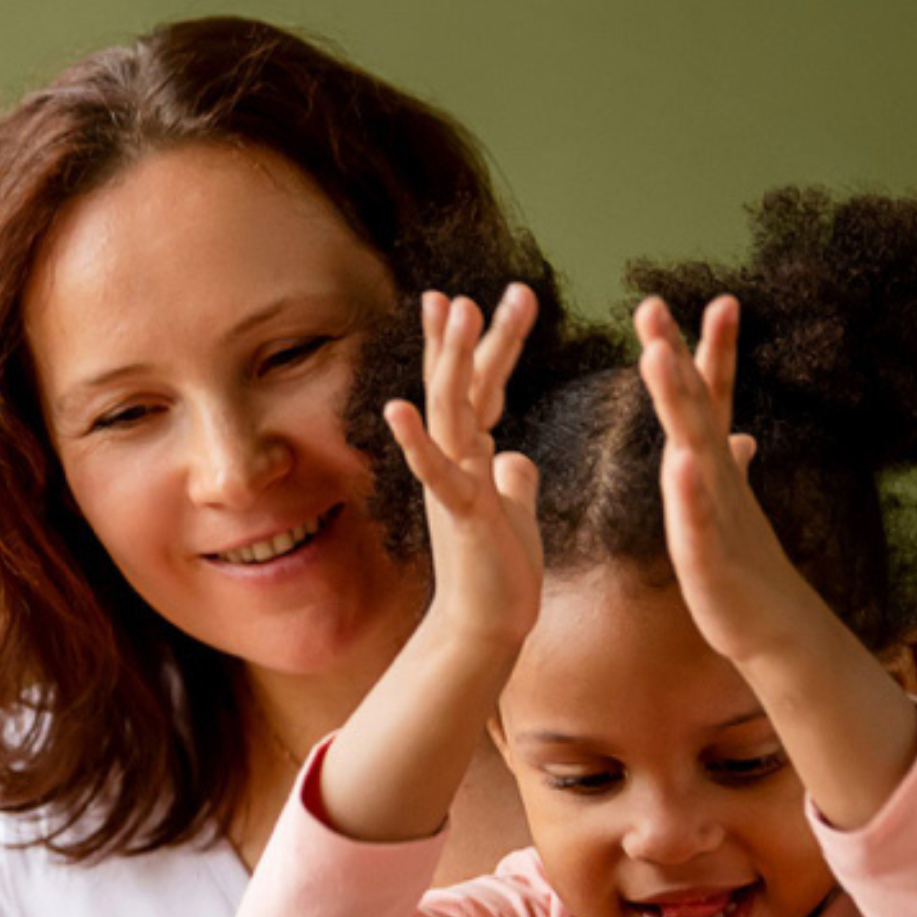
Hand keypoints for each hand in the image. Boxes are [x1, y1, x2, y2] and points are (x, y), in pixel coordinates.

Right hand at [384, 285, 542, 656]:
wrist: (486, 628)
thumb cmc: (499, 575)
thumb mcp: (514, 513)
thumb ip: (512, 480)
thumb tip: (518, 458)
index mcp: (473, 457)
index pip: (479, 389)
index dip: (483, 345)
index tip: (484, 298)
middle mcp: (457, 462)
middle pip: (465, 385)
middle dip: (475, 335)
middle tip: (494, 288)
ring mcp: (452, 484)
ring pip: (449, 411)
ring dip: (451, 358)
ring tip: (455, 307)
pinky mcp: (460, 514)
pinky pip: (435, 472)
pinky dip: (416, 441)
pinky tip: (398, 406)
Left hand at [633, 294, 791, 670]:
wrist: (775, 632)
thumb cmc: (745, 569)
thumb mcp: (730, 507)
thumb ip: (730, 465)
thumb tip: (741, 435)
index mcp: (713, 468)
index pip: (713, 398)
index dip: (709, 350)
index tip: (712, 299)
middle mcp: (717, 480)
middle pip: (696, 407)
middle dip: (675, 353)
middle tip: (651, 304)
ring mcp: (717, 516)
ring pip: (694, 449)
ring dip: (678, 401)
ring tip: (658, 356)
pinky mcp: (710, 559)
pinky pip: (698, 520)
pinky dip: (690, 491)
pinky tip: (681, 461)